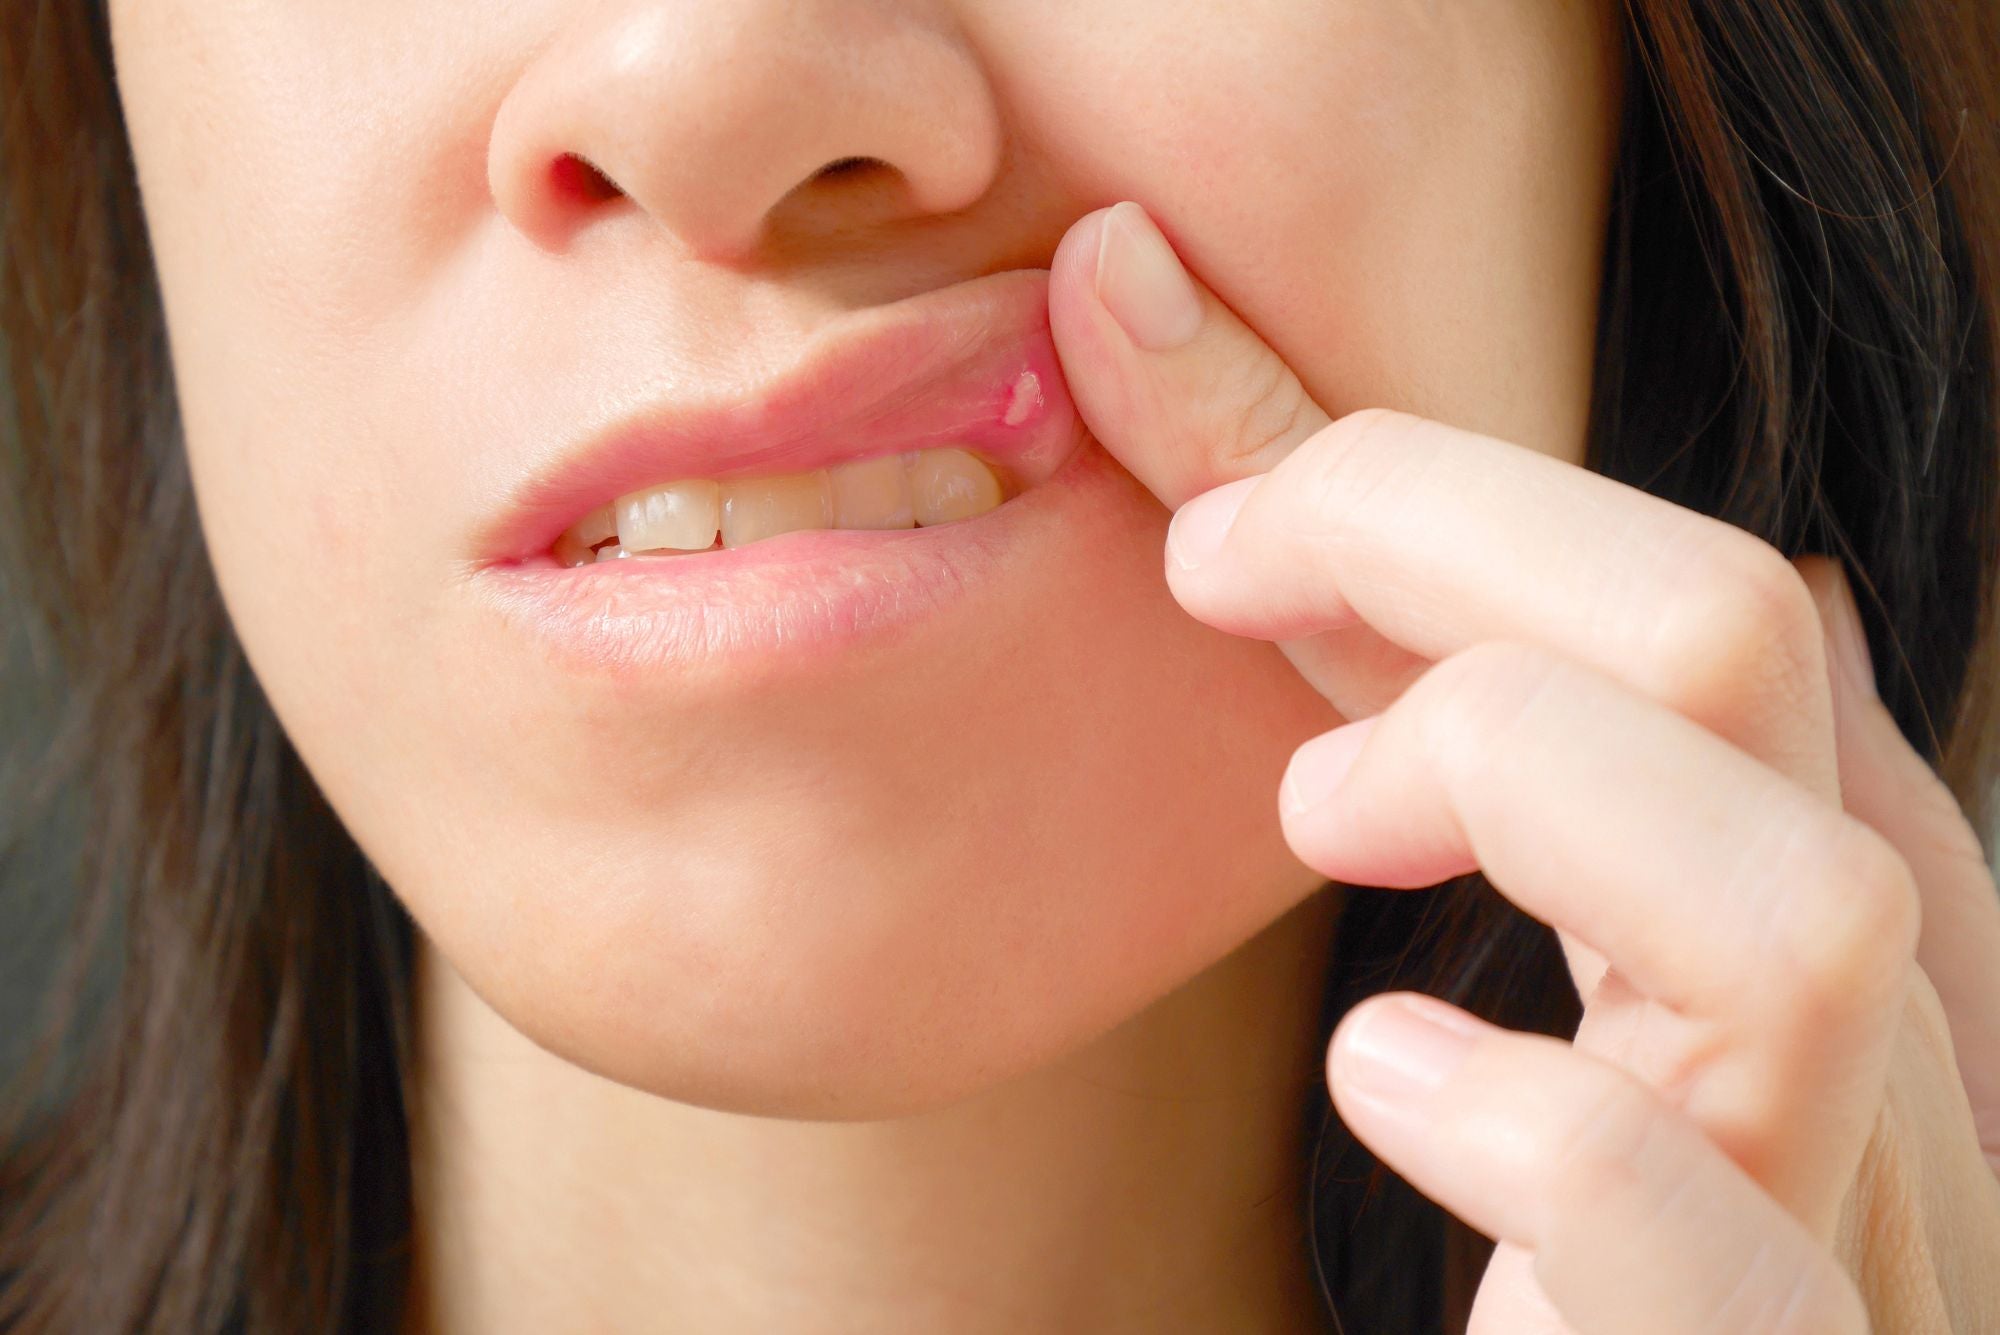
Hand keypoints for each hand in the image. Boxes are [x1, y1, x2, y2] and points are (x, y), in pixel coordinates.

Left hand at [1048, 201, 1999, 1331]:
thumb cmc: (1501, 1292)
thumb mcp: (1472, 989)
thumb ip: (1427, 776)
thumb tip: (1341, 533)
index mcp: (1797, 977)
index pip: (1714, 643)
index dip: (1469, 509)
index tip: (1236, 520)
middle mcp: (1879, 1092)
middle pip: (1760, 664)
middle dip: (1459, 536)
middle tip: (1218, 560)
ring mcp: (1848, 1276)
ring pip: (1809, 917)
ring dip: (1513, 772)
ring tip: (1318, 812)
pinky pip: (1716, 1251)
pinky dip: (1543, 1128)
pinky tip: (1381, 1071)